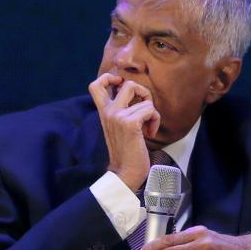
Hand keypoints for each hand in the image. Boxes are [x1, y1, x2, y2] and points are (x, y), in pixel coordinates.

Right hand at [87, 73, 159, 190]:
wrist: (124, 171)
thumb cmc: (126, 150)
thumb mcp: (118, 127)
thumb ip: (121, 111)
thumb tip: (135, 95)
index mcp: (103, 112)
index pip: (95, 85)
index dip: (109, 77)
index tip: (120, 86)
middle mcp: (108, 112)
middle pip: (127, 83)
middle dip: (143, 91)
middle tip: (144, 106)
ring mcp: (118, 116)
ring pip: (144, 98)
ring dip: (152, 112)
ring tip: (148, 126)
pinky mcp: (129, 123)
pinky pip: (150, 110)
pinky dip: (155, 121)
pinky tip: (149, 133)